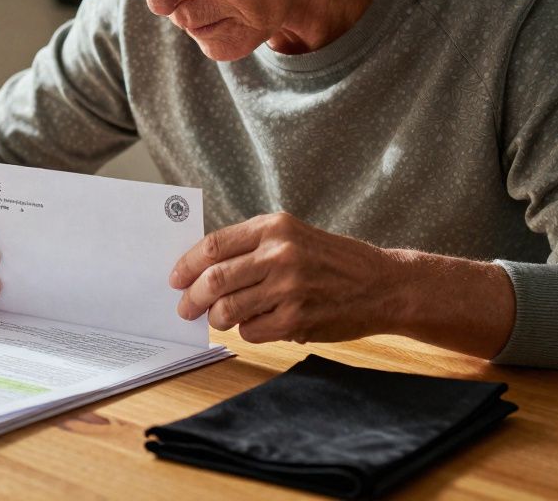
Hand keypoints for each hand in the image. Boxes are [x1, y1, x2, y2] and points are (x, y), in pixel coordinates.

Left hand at [170, 212, 404, 343]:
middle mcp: (279, 254)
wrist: (382, 284)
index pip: (213, 245)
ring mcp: (288, 287)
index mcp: (274, 227)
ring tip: (219, 318)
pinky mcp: (297, 318)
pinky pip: (252, 331)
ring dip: (216, 318)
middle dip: (191, 297)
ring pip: (228, 309)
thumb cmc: (332, 260)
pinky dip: (247, 331)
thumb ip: (251, 246)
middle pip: (214, 279)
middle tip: (184, 307)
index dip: (186, 264)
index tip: (175, 278)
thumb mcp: (293, 236)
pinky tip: (257, 323)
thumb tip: (201, 268)